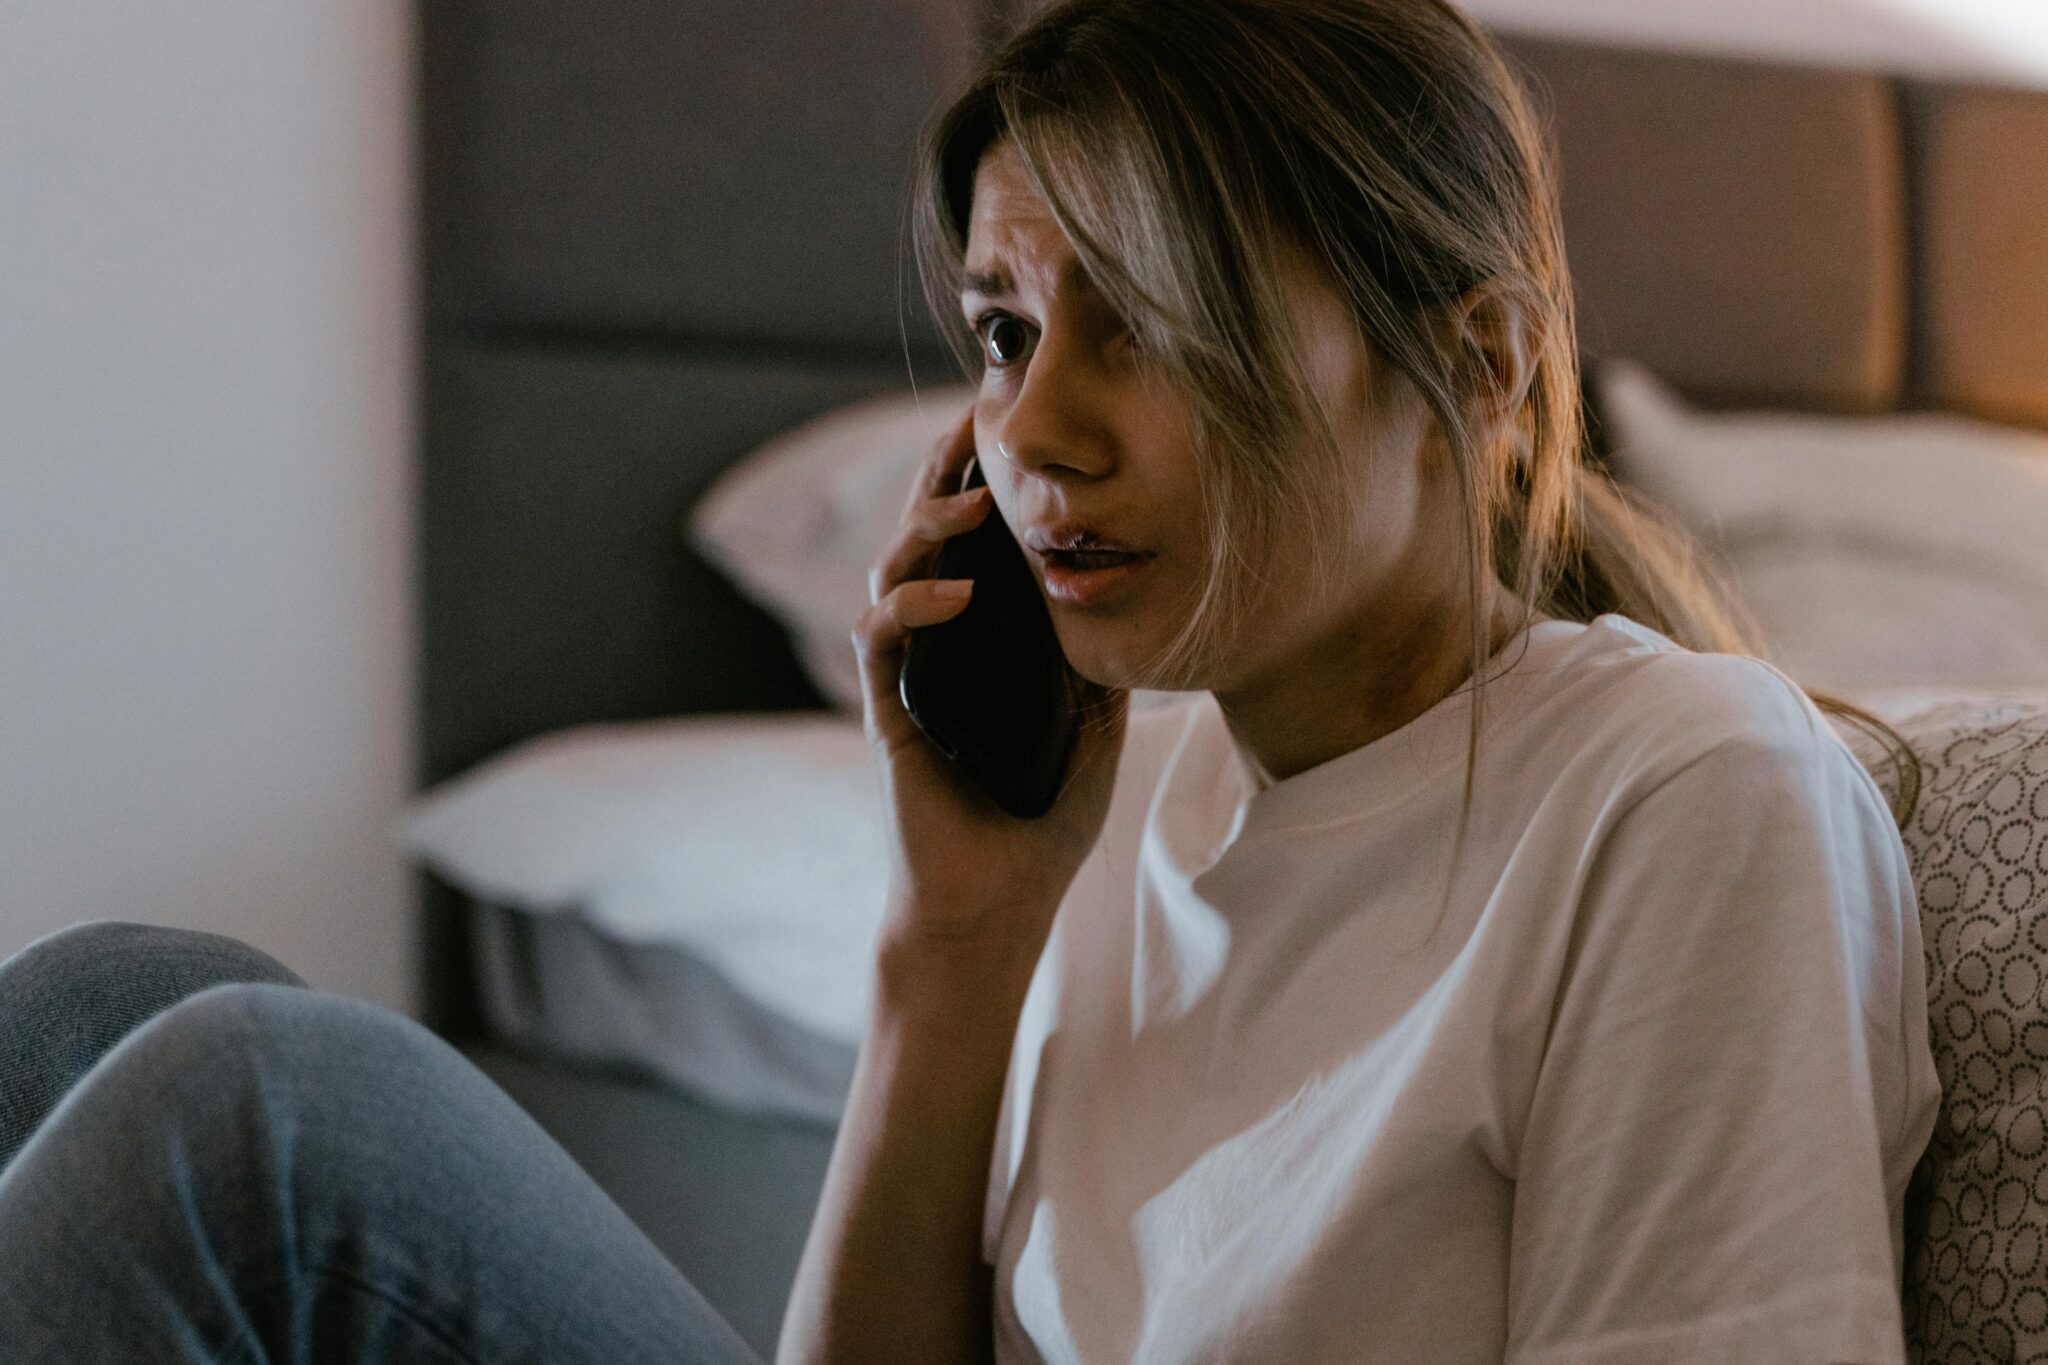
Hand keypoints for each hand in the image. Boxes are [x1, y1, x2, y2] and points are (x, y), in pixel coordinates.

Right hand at [852, 405, 1129, 954]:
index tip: (1011, 422)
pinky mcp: (886, 710)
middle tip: (973, 417)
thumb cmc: (1042, 819)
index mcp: (982, 638)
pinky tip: (956, 590)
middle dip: (944, 470)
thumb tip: (1136, 590)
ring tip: (971, 501)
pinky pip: (881, 637)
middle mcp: (937, 643)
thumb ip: (1099, 659)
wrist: (995, 905)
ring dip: (927, 526)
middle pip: (925, 532)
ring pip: (893, 569)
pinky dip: (912, 602)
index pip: (975, 539)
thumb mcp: (1095, 725)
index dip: (984, 478)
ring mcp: (908, 672)